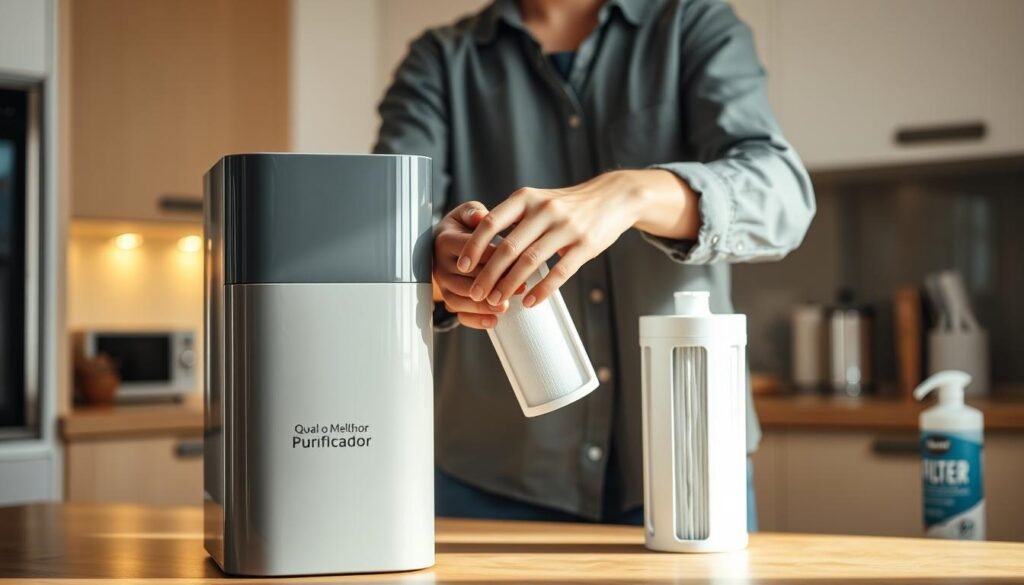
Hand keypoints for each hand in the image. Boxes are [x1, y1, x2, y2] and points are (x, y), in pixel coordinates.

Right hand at [433, 201, 510, 328]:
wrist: (451, 240)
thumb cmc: (466, 226)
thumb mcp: (469, 213)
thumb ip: (475, 212)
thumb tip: (481, 216)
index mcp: (444, 240)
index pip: (470, 251)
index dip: (494, 256)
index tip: (518, 260)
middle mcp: (439, 264)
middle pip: (465, 278)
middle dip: (493, 284)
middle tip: (519, 287)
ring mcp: (442, 283)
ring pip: (460, 298)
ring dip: (484, 305)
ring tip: (507, 306)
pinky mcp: (447, 297)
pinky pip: (458, 313)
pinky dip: (475, 320)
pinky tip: (493, 321)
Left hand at [456, 170, 698, 308]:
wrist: (612, 197)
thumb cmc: (568, 204)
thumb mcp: (538, 200)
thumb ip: (513, 217)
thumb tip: (480, 243)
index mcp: (527, 198)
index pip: (491, 223)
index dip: (474, 246)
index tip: (462, 267)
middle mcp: (544, 210)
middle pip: (508, 247)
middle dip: (488, 274)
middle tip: (476, 293)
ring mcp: (566, 227)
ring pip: (530, 262)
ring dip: (510, 285)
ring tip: (498, 301)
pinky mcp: (585, 245)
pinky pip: (559, 272)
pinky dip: (542, 290)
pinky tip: (529, 302)